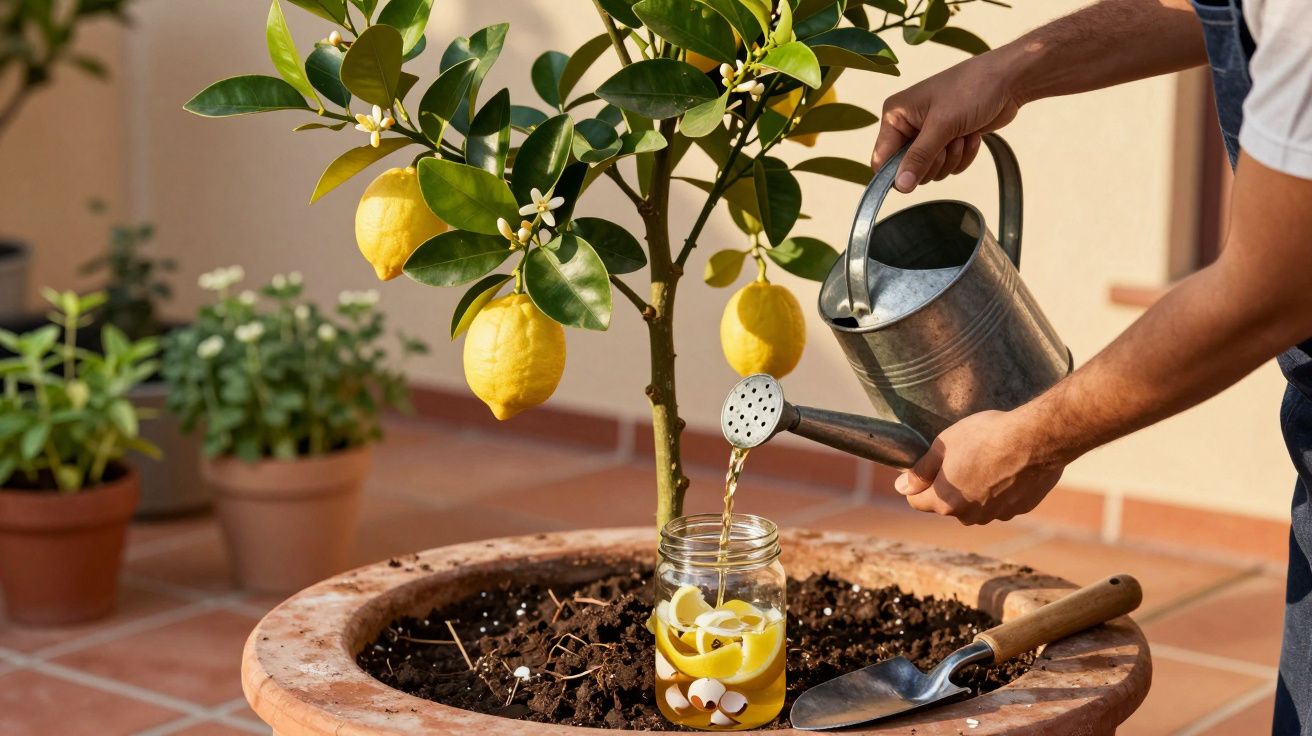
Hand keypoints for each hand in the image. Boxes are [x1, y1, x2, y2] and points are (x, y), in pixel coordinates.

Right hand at [872, 49, 1025, 192]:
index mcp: (896, 115)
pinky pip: (949, 166)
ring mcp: (929, 133)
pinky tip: (972, 135)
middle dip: (934, 161)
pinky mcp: (948, 140)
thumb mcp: (942, 125)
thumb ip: (919, 157)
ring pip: (931, 170)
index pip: (882, 158)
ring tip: (962, 133)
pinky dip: (963, 155)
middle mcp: (908, 125)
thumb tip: (900, 186)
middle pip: (908, 169)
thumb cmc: (972, 89)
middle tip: (949, 141)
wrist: (1008, 80)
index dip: (897, 172)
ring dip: (952, 157)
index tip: (918, 173)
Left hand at [895, 410, 1064, 524]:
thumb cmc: (985, 437)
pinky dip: (1001, 488)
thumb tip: (902, 487)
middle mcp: (970, 516)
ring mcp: (997, 514)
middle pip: (948, 504)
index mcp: (946, 502)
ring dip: (976, 488)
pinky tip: (1007, 466)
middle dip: (949, 485)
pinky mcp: (1021, 508)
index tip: (927, 467)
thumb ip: (920, 471)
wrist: (1035, 438)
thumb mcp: (943, 446)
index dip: (918, 483)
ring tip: (987, 460)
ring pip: (976, 504)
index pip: (917, 501)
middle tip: (961, 457)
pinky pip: (1002, 501)